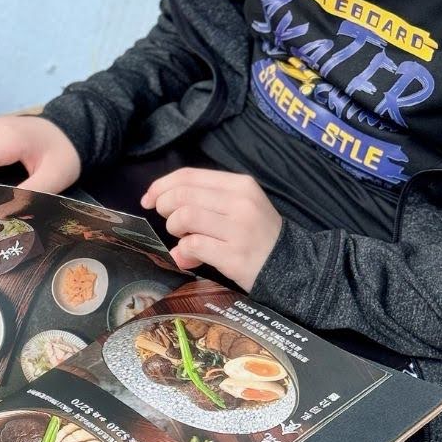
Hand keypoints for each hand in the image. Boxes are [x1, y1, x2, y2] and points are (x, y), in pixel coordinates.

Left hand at [140, 168, 281, 291]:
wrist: (293, 266)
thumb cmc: (257, 235)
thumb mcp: (238, 208)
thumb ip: (201, 204)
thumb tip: (159, 206)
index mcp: (240, 184)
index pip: (189, 176)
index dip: (161, 186)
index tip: (148, 199)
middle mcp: (241, 202)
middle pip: (183, 194)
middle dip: (165, 208)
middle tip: (169, 223)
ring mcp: (239, 229)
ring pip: (185, 216)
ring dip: (174, 229)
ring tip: (182, 238)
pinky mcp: (235, 255)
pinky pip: (194, 245)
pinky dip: (184, 251)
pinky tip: (190, 257)